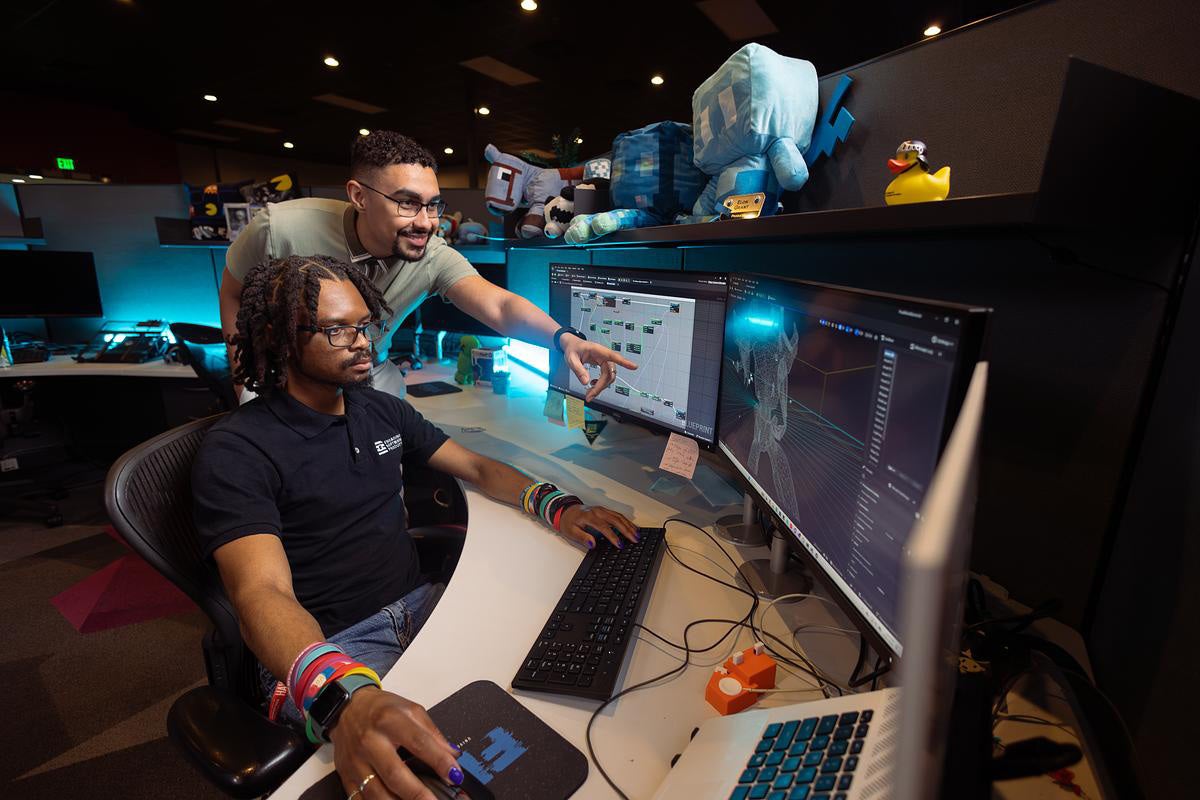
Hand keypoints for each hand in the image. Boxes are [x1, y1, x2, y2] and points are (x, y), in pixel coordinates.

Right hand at [329, 686, 462, 799]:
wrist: (347, 709)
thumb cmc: (380, 709)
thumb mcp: (410, 710)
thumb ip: (432, 733)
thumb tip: (452, 755)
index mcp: (389, 720)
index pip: (418, 742)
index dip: (439, 760)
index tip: (454, 774)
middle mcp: (370, 741)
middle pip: (394, 773)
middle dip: (418, 793)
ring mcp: (356, 761)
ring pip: (376, 792)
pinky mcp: (346, 776)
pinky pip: (360, 799)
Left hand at [558, 504, 637, 549]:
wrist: (566, 510)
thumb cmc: (568, 521)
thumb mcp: (571, 532)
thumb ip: (582, 538)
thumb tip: (592, 544)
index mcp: (589, 516)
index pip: (604, 527)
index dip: (612, 536)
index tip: (619, 544)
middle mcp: (597, 511)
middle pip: (615, 520)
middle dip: (626, 530)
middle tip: (635, 539)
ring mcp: (602, 510)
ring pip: (619, 516)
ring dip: (629, 525)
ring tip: (637, 534)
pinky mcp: (604, 510)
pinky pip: (618, 515)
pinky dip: (626, 521)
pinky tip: (632, 527)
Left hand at [561, 335, 636, 401]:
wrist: (572, 346)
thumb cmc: (573, 349)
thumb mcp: (571, 359)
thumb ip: (578, 370)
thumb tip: (585, 382)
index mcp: (597, 350)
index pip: (613, 356)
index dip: (624, 362)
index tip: (634, 367)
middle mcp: (604, 355)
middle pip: (609, 373)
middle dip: (601, 386)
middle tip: (589, 396)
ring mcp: (605, 361)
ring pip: (609, 377)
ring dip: (601, 387)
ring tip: (589, 393)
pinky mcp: (604, 366)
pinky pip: (606, 377)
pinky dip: (600, 384)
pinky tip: (592, 385)